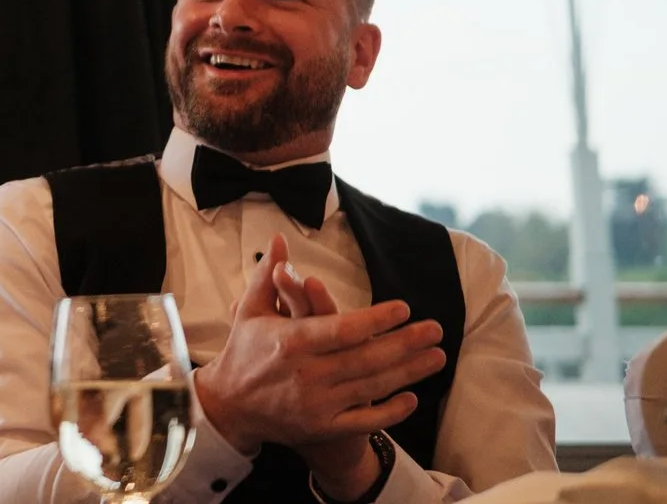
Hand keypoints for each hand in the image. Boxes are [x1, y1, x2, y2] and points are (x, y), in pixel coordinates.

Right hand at [193, 233, 444, 464]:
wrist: (230, 406)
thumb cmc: (243, 351)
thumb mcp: (251, 310)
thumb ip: (269, 274)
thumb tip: (280, 238)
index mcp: (290, 341)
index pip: (342, 329)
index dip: (376, 319)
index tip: (404, 308)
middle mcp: (307, 373)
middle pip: (366, 358)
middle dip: (405, 344)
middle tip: (436, 330)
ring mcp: (317, 403)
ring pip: (371, 387)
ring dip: (409, 372)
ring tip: (437, 357)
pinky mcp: (322, 427)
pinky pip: (364, 420)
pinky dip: (390, 412)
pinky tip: (412, 398)